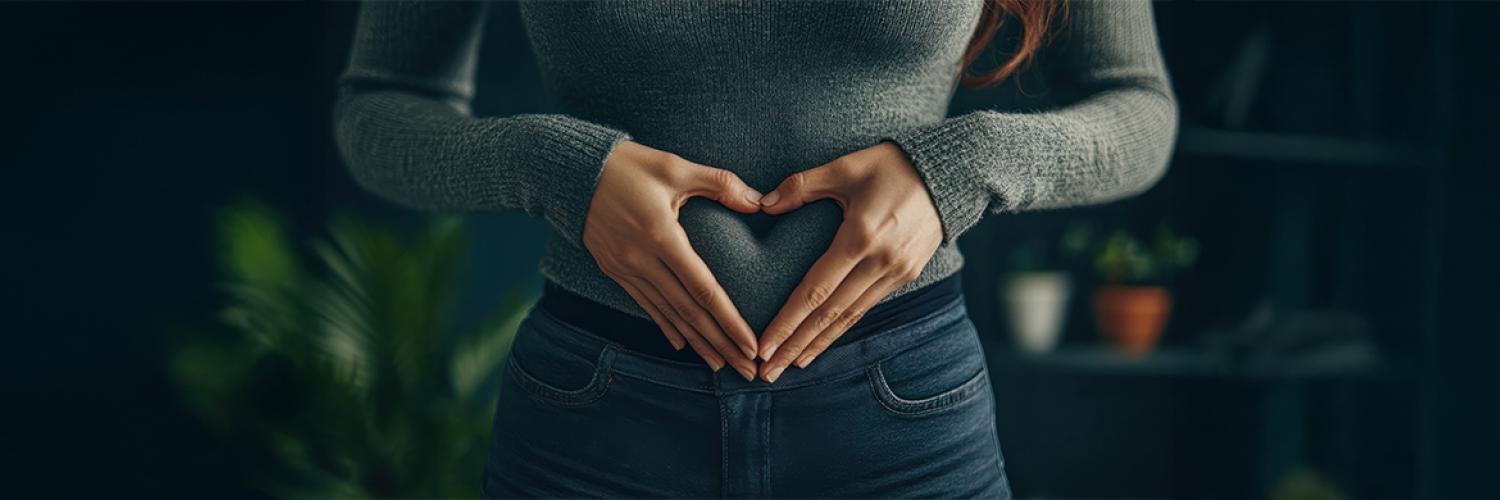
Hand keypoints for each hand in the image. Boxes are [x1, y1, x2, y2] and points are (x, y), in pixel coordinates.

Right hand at [583, 140, 762, 380]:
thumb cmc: (628, 165)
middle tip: (746, 371)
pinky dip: (666, 325)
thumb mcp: (675, 166)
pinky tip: (682, 343)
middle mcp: (641, 260)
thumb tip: (759, 202)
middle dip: (720, 344)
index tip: (750, 345)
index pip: (703, 289)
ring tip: (721, 365)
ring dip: (697, 342)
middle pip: (688, 312)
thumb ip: (719, 183)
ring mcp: (624, 268)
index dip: (730, 321)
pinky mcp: (613, 269)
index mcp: (661, 236)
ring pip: (667, 314)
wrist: (570, 171)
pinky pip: (645, 304)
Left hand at [755, 141, 943, 382]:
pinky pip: (866, 307)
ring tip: (790, 366)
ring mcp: (896, 272)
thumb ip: (802, 186)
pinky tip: (823, 342)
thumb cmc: (892, 165)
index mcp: (861, 236)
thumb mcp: (845, 166)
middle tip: (766, 373)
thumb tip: (762, 204)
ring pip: (849, 317)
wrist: (953, 173)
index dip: (787, 322)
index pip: (815, 290)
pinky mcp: (906, 275)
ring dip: (818, 344)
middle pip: (829, 314)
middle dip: (796, 346)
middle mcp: (880, 262)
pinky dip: (842, 328)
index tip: (763, 346)